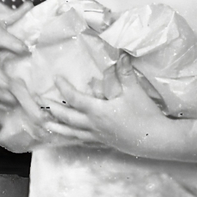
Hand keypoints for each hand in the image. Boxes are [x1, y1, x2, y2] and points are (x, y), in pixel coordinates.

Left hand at [42, 75, 173, 156]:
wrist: (155, 139)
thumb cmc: (145, 115)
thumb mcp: (134, 91)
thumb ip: (125, 72)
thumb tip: (121, 54)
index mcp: (98, 111)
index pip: (74, 99)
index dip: (64, 88)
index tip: (56, 79)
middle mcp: (94, 125)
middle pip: (67, 118)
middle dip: (53, 109)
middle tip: (40, 102)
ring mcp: (98, 136)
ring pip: (72, 132)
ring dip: (57, 127)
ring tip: (45, 125)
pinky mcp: (105, 143)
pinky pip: (83, 141)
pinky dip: (73, 138)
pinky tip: (70, 137)